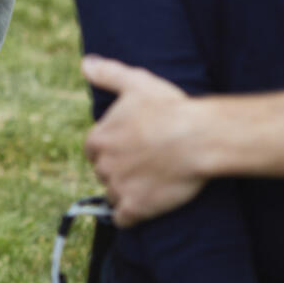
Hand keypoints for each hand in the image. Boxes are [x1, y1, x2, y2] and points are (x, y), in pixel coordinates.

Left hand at [82, 54, 204, 225]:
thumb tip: (85, 62)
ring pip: (113, 195)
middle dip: (119, 170)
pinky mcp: (136, 208)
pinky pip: (124, 219)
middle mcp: (102, 165)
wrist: (198, 138)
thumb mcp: (135, 82)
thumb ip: (108, 73)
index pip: (93, 149)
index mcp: (98, 138)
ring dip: (126, 193)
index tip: (128, 148)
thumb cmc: (169, 108)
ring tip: (149, 185)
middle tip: (143, 165)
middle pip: (104, 173)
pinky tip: (143, 211)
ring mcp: (118, 187)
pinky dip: (131, 217)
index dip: (110, 149)